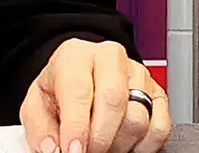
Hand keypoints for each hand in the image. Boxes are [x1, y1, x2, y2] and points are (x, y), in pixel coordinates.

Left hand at [21, 40, 169, 152]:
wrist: (79, 83)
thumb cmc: (60, 93)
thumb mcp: (38, 106)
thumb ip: (40, 128)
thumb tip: (53, 149)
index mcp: (74, 55)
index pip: (78, 89)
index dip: (77, 126)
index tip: (73, 150)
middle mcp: (108, 58)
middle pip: (113, 100)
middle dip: (100, 137)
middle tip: (89, 151)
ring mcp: (137, 74)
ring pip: (138, 117)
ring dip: (120, 143)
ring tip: (103, 145)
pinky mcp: (157, 94)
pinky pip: (160, 127)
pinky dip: (144, 146)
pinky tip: (125, 144)